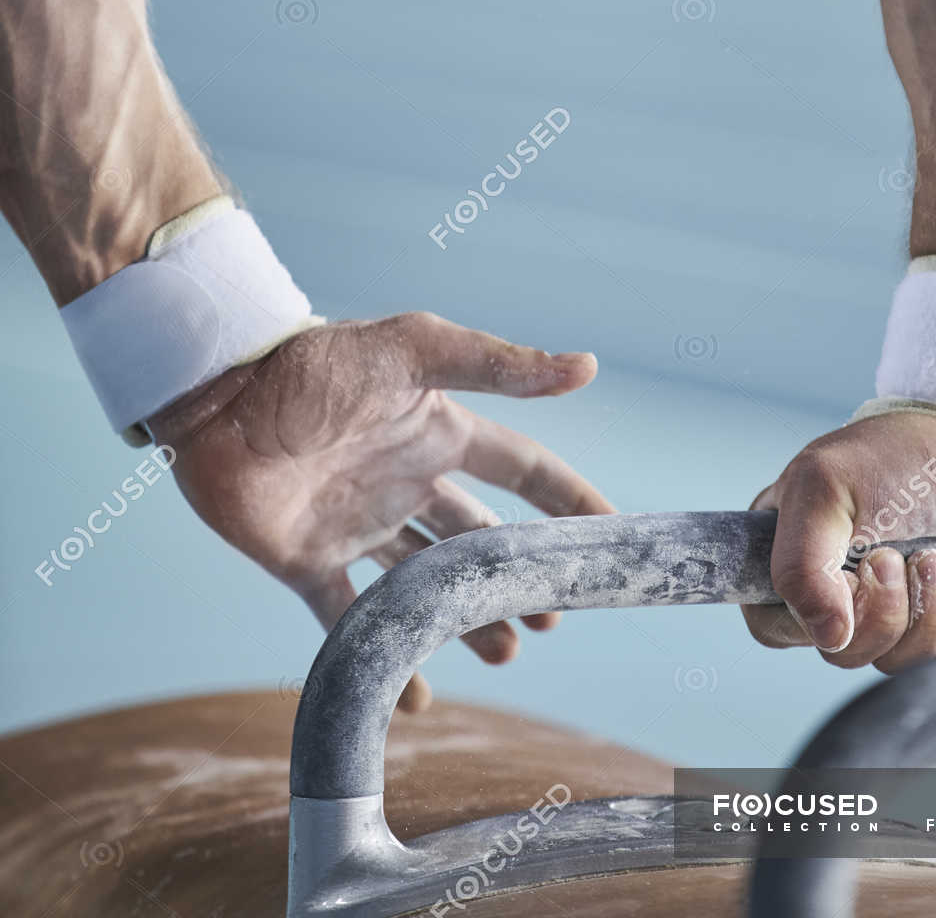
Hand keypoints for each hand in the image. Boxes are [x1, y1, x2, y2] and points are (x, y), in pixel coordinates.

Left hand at [153, 310, 611, 709]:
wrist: (212, 394)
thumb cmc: (314, 362)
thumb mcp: (413, 349)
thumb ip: (497, 364)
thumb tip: (585, 366)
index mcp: (436, 430)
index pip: (522, 469)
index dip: (567, 499)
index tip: (613, 534)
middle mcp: (404, 479)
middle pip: (478, 539)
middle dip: (516, 577)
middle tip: (550, 620)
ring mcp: (358, 523)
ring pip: (427, 583)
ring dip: (465, 620)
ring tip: (505, 654)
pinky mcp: (306, 561)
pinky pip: (352, 619)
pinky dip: (385, 659)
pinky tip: (417, 698)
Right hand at [744, 410, 935, 671]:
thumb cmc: (909, 456)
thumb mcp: (830, 487)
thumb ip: (801, 565)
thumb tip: (826, 638)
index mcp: (791, 542)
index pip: (770, 618)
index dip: (808, 618)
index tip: (847, 580)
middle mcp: (833, 578)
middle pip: (834, 649)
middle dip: (880, 612)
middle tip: (900, 559)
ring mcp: (886, 601)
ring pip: (884, 660)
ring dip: (922, 618)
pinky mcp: (934, 620)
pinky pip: (933, 666)